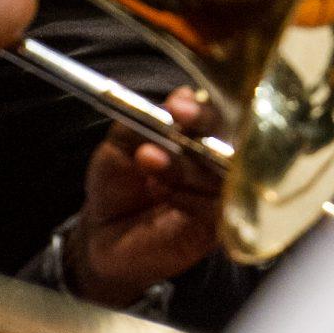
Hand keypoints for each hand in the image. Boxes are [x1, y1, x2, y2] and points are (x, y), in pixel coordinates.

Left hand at [66, 88, 224, 305]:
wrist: (104, 235)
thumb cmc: (116, 184)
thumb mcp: (120, 144)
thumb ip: (145, 120)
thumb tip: (183, 96)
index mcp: (195, 134)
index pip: (212, 114)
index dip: (200, 108)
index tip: (179, 106)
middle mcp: (213, 160)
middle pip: (229, 135)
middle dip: (202, 125)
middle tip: (176, 119)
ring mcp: (218, 193)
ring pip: (221, 170)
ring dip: (184, 163)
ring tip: (147, 159)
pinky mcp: (217, 225)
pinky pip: (217, 207)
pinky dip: (190, 198)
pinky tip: (165, 195)